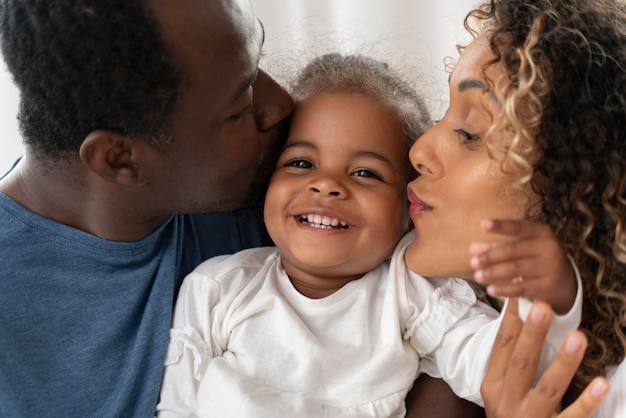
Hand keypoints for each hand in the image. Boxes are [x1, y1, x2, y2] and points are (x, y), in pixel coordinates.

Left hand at [469, 219, 575, 313]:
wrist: (565, 282)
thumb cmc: (535, 258)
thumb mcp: (522, 247)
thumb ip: (497, 246)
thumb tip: (472, 248)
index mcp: (542, 232)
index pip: (519, 227)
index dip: (501, 226)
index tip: (482, 224)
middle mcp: (549, 247)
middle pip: (513, 250)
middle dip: (490, 256)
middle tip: (472, 262)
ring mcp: (551, 267)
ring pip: (516, 269)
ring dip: (493, 273)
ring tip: (477, 276)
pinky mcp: (548, 287)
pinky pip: (521, 288)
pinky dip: (504, 289)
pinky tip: (491, 290)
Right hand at [481, 298, 608, 417]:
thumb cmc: (511, 416)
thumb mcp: (501, 390)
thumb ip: (510, 361)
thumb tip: (521, 317)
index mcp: (492, 385)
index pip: (501, 347)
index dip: (511, 320)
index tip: (521, 295)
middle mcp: (507, 401)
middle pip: (521, 363)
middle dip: (533, 334)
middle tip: (543, 307)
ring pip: (547, 388)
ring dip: (563, 362)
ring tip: (579, 338)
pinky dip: (586, 402)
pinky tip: (602, 384)